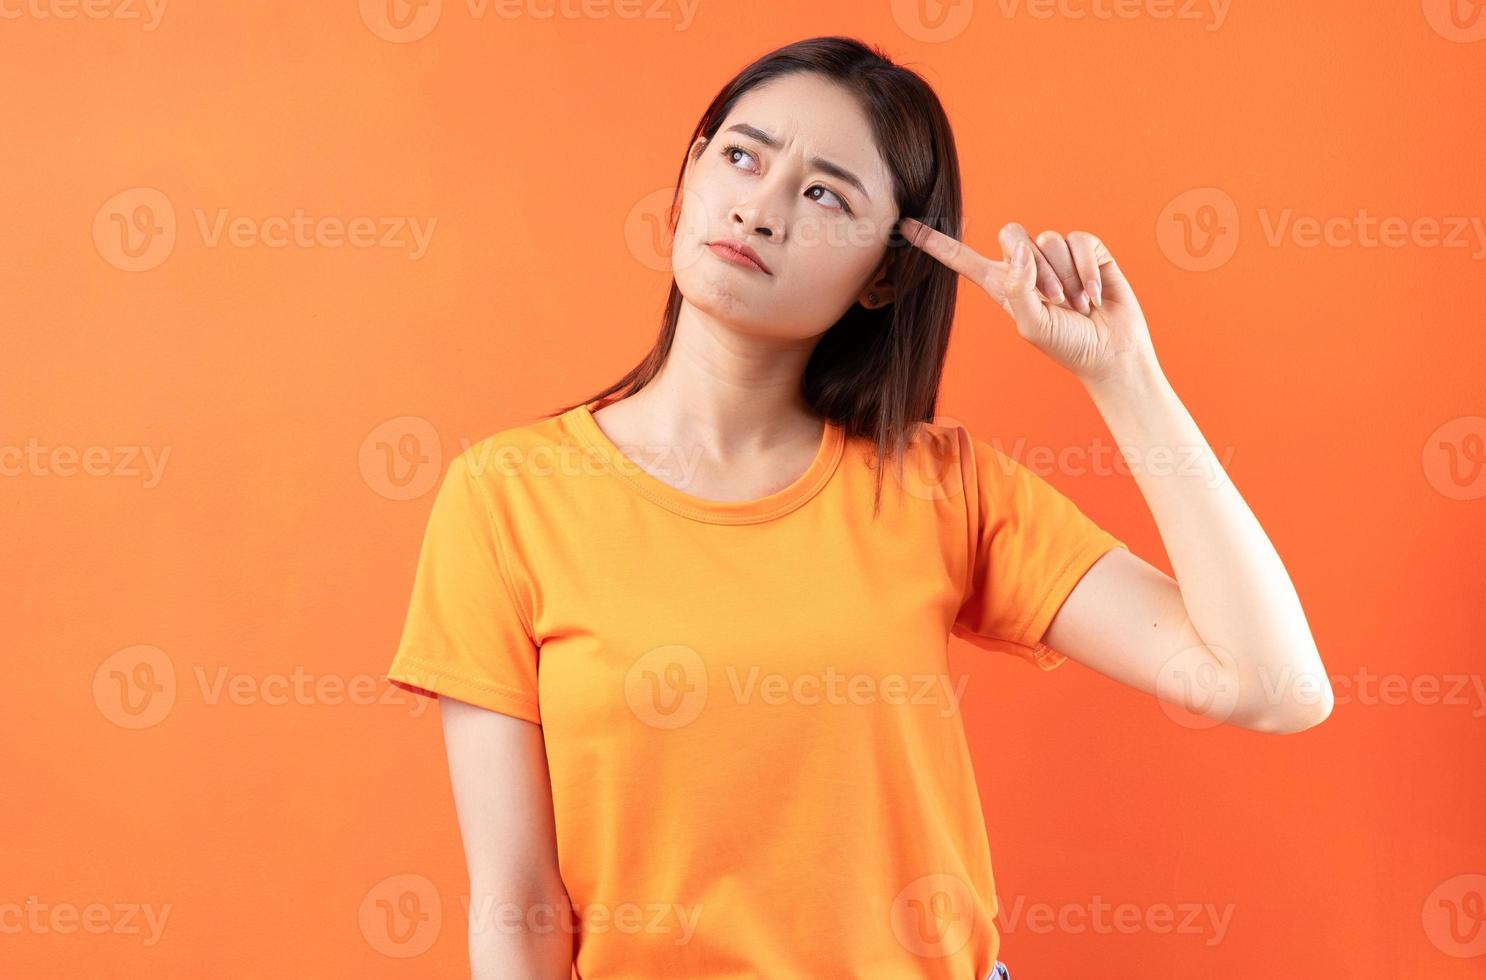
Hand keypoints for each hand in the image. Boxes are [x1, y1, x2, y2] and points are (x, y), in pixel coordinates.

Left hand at [900, 218, 1157, 387]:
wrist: (1110, 351)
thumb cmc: (1067, 345)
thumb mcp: (1032, 325)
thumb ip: (1018, 287)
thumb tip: (1020, 249)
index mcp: (1001, 285)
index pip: (962, 259)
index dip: (935, 243)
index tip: (905, 226)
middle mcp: (1025, 265)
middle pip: (1011, 233)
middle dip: (1034, 266)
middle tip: (1055, 301)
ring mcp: (1055, 255)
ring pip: (1048, 240)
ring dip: (1064, 277)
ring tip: (1077, 304)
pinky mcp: (1086, 251)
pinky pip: (1079, 241)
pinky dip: (1087, 270)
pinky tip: (1095, 295)